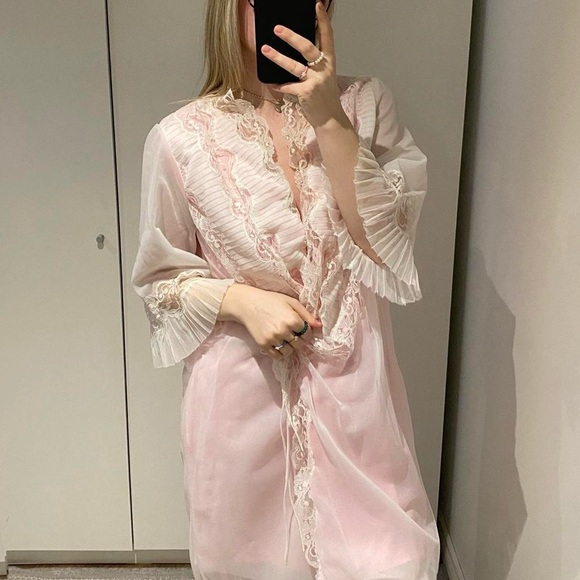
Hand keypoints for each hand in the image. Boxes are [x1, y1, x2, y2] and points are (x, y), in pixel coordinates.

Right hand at [225, 284, 322, 359]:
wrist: (248, 304)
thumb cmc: (271, 300)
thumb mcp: (291, 302)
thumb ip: (306, 315)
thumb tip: (319, 326)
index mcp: (292, 319)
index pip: (307, 334)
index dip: (306, 331)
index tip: (300, 328)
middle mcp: (283, 330)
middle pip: (299, 344)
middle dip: (299, 340)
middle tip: (293, 334)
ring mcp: (273, 339)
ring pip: (289, 352)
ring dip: (290, 347)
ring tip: (285, 338)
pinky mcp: (263, 344)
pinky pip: (277, 356)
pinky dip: (280, 352)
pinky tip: (278, 344)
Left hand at [261, 1, 344, 128]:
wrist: (330, 119)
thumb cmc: (325, 97)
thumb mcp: (325, 76)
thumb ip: (316, 63)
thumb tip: (298, 46)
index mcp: (330, 62)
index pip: (328, 37)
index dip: (323, 20)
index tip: (317, 6)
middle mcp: (324, 69)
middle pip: (307, 48)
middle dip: (291, 37)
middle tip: (277, 28)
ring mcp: (315, 81)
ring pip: (293, 66)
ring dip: (277, 57)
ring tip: (265, 49)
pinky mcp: (305, 93)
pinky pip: (287, 86)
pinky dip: (279, 85)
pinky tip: (271, 83)